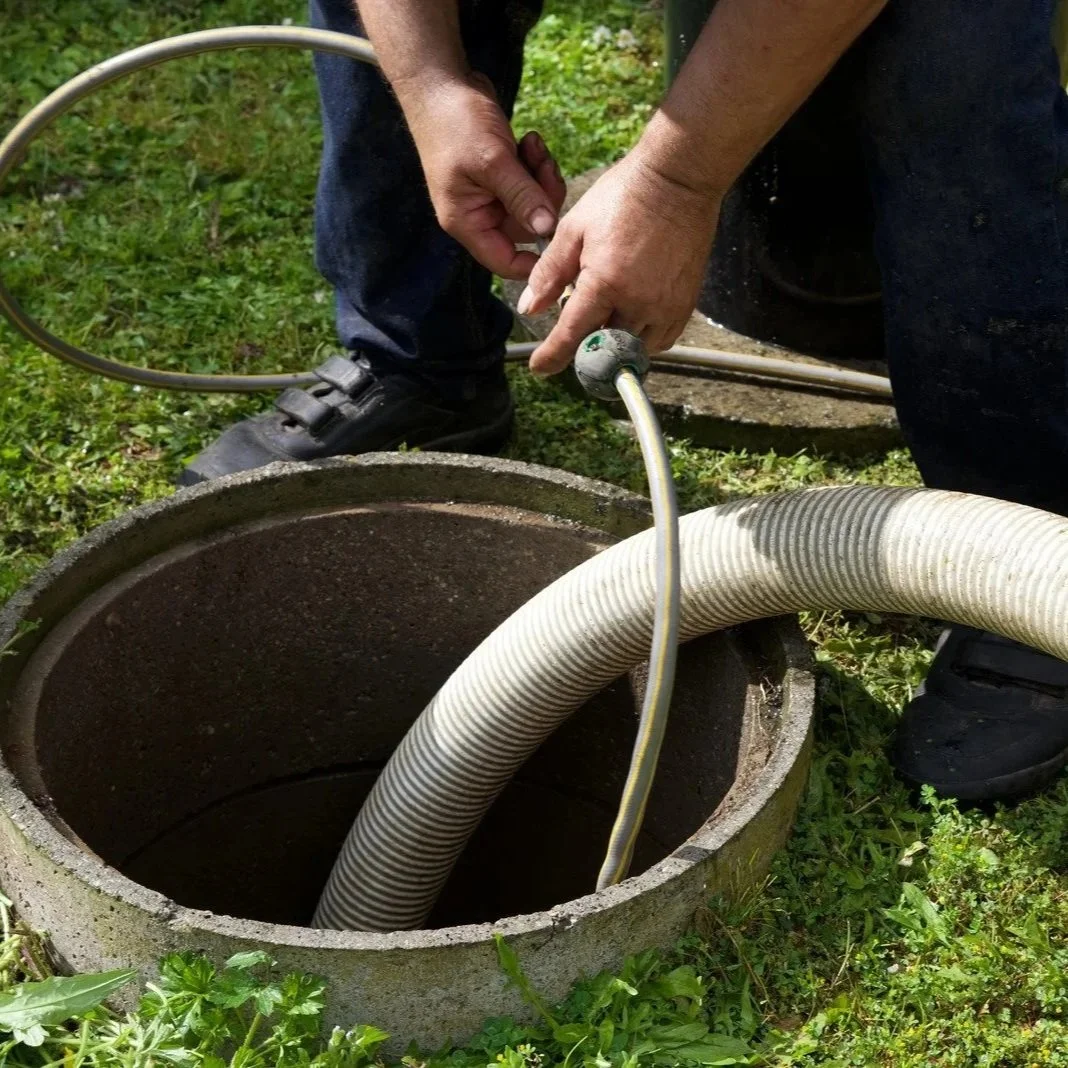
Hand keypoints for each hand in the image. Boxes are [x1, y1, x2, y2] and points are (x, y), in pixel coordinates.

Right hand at [401, 73, 566, 279]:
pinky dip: (536, 164)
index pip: (504, 262)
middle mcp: (478, 214)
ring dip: (542, 176)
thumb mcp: (493, 161)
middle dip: (543, 199)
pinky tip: (530, 140)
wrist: (440, 81)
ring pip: (533, 205)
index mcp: (467, 222)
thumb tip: (548, 230)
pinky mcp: (502, 175)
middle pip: (526, 230)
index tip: (560, 241)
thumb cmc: (456, 122)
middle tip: (545, 165)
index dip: (534, 262)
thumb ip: (522, 197)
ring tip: (534, 145)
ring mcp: (491, 195)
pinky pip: (530, 183)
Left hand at [518, 152, 721, 374]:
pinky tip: (630, 321)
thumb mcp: (574, 228)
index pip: (572, 335)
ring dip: (614, 344)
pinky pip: (661, 341)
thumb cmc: (623, 197)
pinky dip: (642, 340)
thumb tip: (530, 308)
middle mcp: (638, 302)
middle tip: (574, 333)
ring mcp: (665, 306)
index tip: (539, 367)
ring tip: (604, 321)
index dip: (552, 357)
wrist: (678, 180)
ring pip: (633, 349)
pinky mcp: (685, 304)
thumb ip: (549, 272)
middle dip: (584, 347)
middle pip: (603, 348)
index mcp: (605, 282)